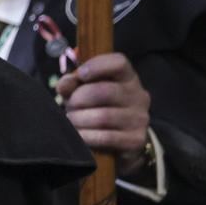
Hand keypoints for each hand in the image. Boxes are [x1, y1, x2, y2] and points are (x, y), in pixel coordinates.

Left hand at [55, 52, 151, 175]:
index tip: (80, 75)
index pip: (119, 63)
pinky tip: (79, 135)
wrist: (116, 142)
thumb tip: (65, 84)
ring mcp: (140, 118)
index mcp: (127, 77)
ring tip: (73, 121)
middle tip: (70, 107)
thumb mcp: (81, 91)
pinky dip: (86, 136)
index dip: (96, 66)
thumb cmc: (96, 107)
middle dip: (78, 99)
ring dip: (79, 119)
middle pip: (103, 91)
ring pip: (102, 116)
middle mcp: (139, 96)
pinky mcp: (136, 139)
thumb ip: (72, 84)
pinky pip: (105, 137)